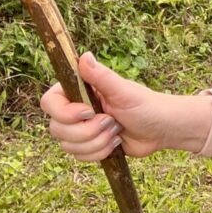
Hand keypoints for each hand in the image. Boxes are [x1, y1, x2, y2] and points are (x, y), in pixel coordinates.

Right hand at [41, 52, 169, 161]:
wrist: (161, 129)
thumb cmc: (147, 105)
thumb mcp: (124, 91)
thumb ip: (101, 76)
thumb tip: (84, 55)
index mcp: (81, 90)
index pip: (49, 102)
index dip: (63, 112)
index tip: (88, 112)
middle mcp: (76, 109)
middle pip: (56, 129)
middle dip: (87, 131)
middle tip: (112, 122)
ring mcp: (81, 128)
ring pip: (68, 146)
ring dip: (96, 142)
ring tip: (116, 131)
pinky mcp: (89, 145)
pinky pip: (79, 157)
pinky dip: (99, 152)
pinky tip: (116, 143)